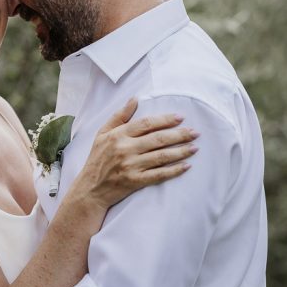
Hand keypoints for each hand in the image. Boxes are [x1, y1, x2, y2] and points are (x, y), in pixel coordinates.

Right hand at [69, 98, 198, 209]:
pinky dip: (174, 170)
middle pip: (157, 139)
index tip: (180, 118)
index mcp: (118, 135)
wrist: (90, 188)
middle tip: (195, 133)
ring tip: (195, 147)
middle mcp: (125, 149)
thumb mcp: (102, 133)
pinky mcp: (135, 181)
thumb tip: (135, 99)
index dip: (165, 120)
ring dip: (181, 151)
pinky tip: (186, 166)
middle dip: (179, 135)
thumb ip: (119, 116)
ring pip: (161, 156)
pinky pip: (159, 175)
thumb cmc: (97, 158)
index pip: (146, 124)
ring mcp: (131, 166)